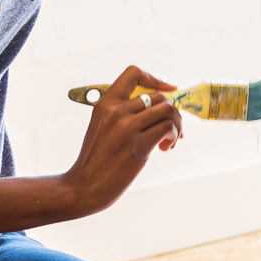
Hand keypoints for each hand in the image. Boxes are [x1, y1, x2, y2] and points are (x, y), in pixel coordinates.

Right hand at [63, 65, 183, 211]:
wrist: (84, 186)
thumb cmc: (96, 159)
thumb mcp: (101, 127)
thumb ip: (122, 114)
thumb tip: (158, 107)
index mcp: (105, 103)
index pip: (133, 74)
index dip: (156, 79)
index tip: (169, 89)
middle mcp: (116, 111)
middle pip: (159, 96)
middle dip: (173, 112)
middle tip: (171, 130)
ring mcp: (127, 127)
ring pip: (168, 110)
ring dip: (176, 125)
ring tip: (169, 142)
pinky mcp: (139, 144)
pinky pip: (168, 128)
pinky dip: (173, 136)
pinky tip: (164, 148)